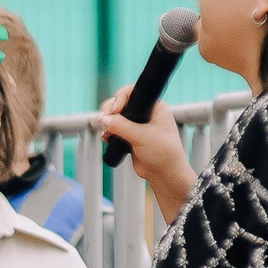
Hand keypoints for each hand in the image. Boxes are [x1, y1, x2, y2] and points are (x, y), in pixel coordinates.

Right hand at [99, 89, 195, 215]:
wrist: (164, 174)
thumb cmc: (163, 153)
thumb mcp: (142, 137)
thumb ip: (121, 126)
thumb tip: (103, 118)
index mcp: (155, 106)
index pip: (133, 93)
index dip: (120, 98)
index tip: (115, 110)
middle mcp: (146, 113)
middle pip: (121, 103)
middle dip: (110, 110)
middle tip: (104, 120)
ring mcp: (137, 125)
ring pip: (116, 117)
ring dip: (107, 122)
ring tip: (106, 131)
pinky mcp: (130, 136)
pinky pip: (114, 129)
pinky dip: (108, 132)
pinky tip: (107, 138)